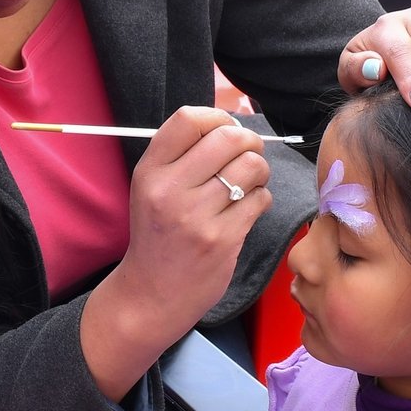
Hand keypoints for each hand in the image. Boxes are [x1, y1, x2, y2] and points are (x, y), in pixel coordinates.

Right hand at [81, 108, 270, 398]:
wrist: (152, 293)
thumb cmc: (158, 235)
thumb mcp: (152, 189)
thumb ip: (183, 155)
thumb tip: (234, 122)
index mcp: (150, 171)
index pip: (188, 119)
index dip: (218, 117)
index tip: (227, 130)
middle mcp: (169, 190)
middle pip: (228, 138)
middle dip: (249, 141)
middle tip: (249, 155)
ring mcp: (196, 216)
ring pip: (250, 167)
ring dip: (259, 171)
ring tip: (249, 184)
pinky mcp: (222, 240)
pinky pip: (259, 200)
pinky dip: (260, 200)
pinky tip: (246, 211)